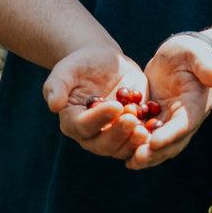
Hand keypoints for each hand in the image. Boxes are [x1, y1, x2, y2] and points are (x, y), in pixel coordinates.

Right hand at [43, 46, 150, 160]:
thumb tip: (54, 105)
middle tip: (133, 120)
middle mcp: (90, 135)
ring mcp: (111, 137)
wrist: (105, 64)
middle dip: (119, 134)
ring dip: (134, 142)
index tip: (116, 106)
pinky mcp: (130, 133)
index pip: (83, 126)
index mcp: (72, 122)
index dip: (99, 119)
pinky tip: (157, 130)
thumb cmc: (81, 64)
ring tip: (145, 128)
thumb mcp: (67, 69)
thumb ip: (56, 85)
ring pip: (121, 148)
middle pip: (103, 144)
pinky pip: (138, 143)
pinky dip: (148, 140)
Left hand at [127, 34, 211, 170]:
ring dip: (146, 155)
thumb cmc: (189, 52)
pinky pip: (147, 136)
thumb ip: (206, 66)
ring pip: (160, 145)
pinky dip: (136, 145)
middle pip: (172, 142)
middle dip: (156, 152)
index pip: (184, 124)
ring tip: (131, 163)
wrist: (179, 56)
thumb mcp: (195, 55)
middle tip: (138, 159)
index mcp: (195, 106)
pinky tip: (121, 152)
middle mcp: (184, 119)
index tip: (154, 142)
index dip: (170, 135)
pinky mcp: (156, 120)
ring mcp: (170, 122)